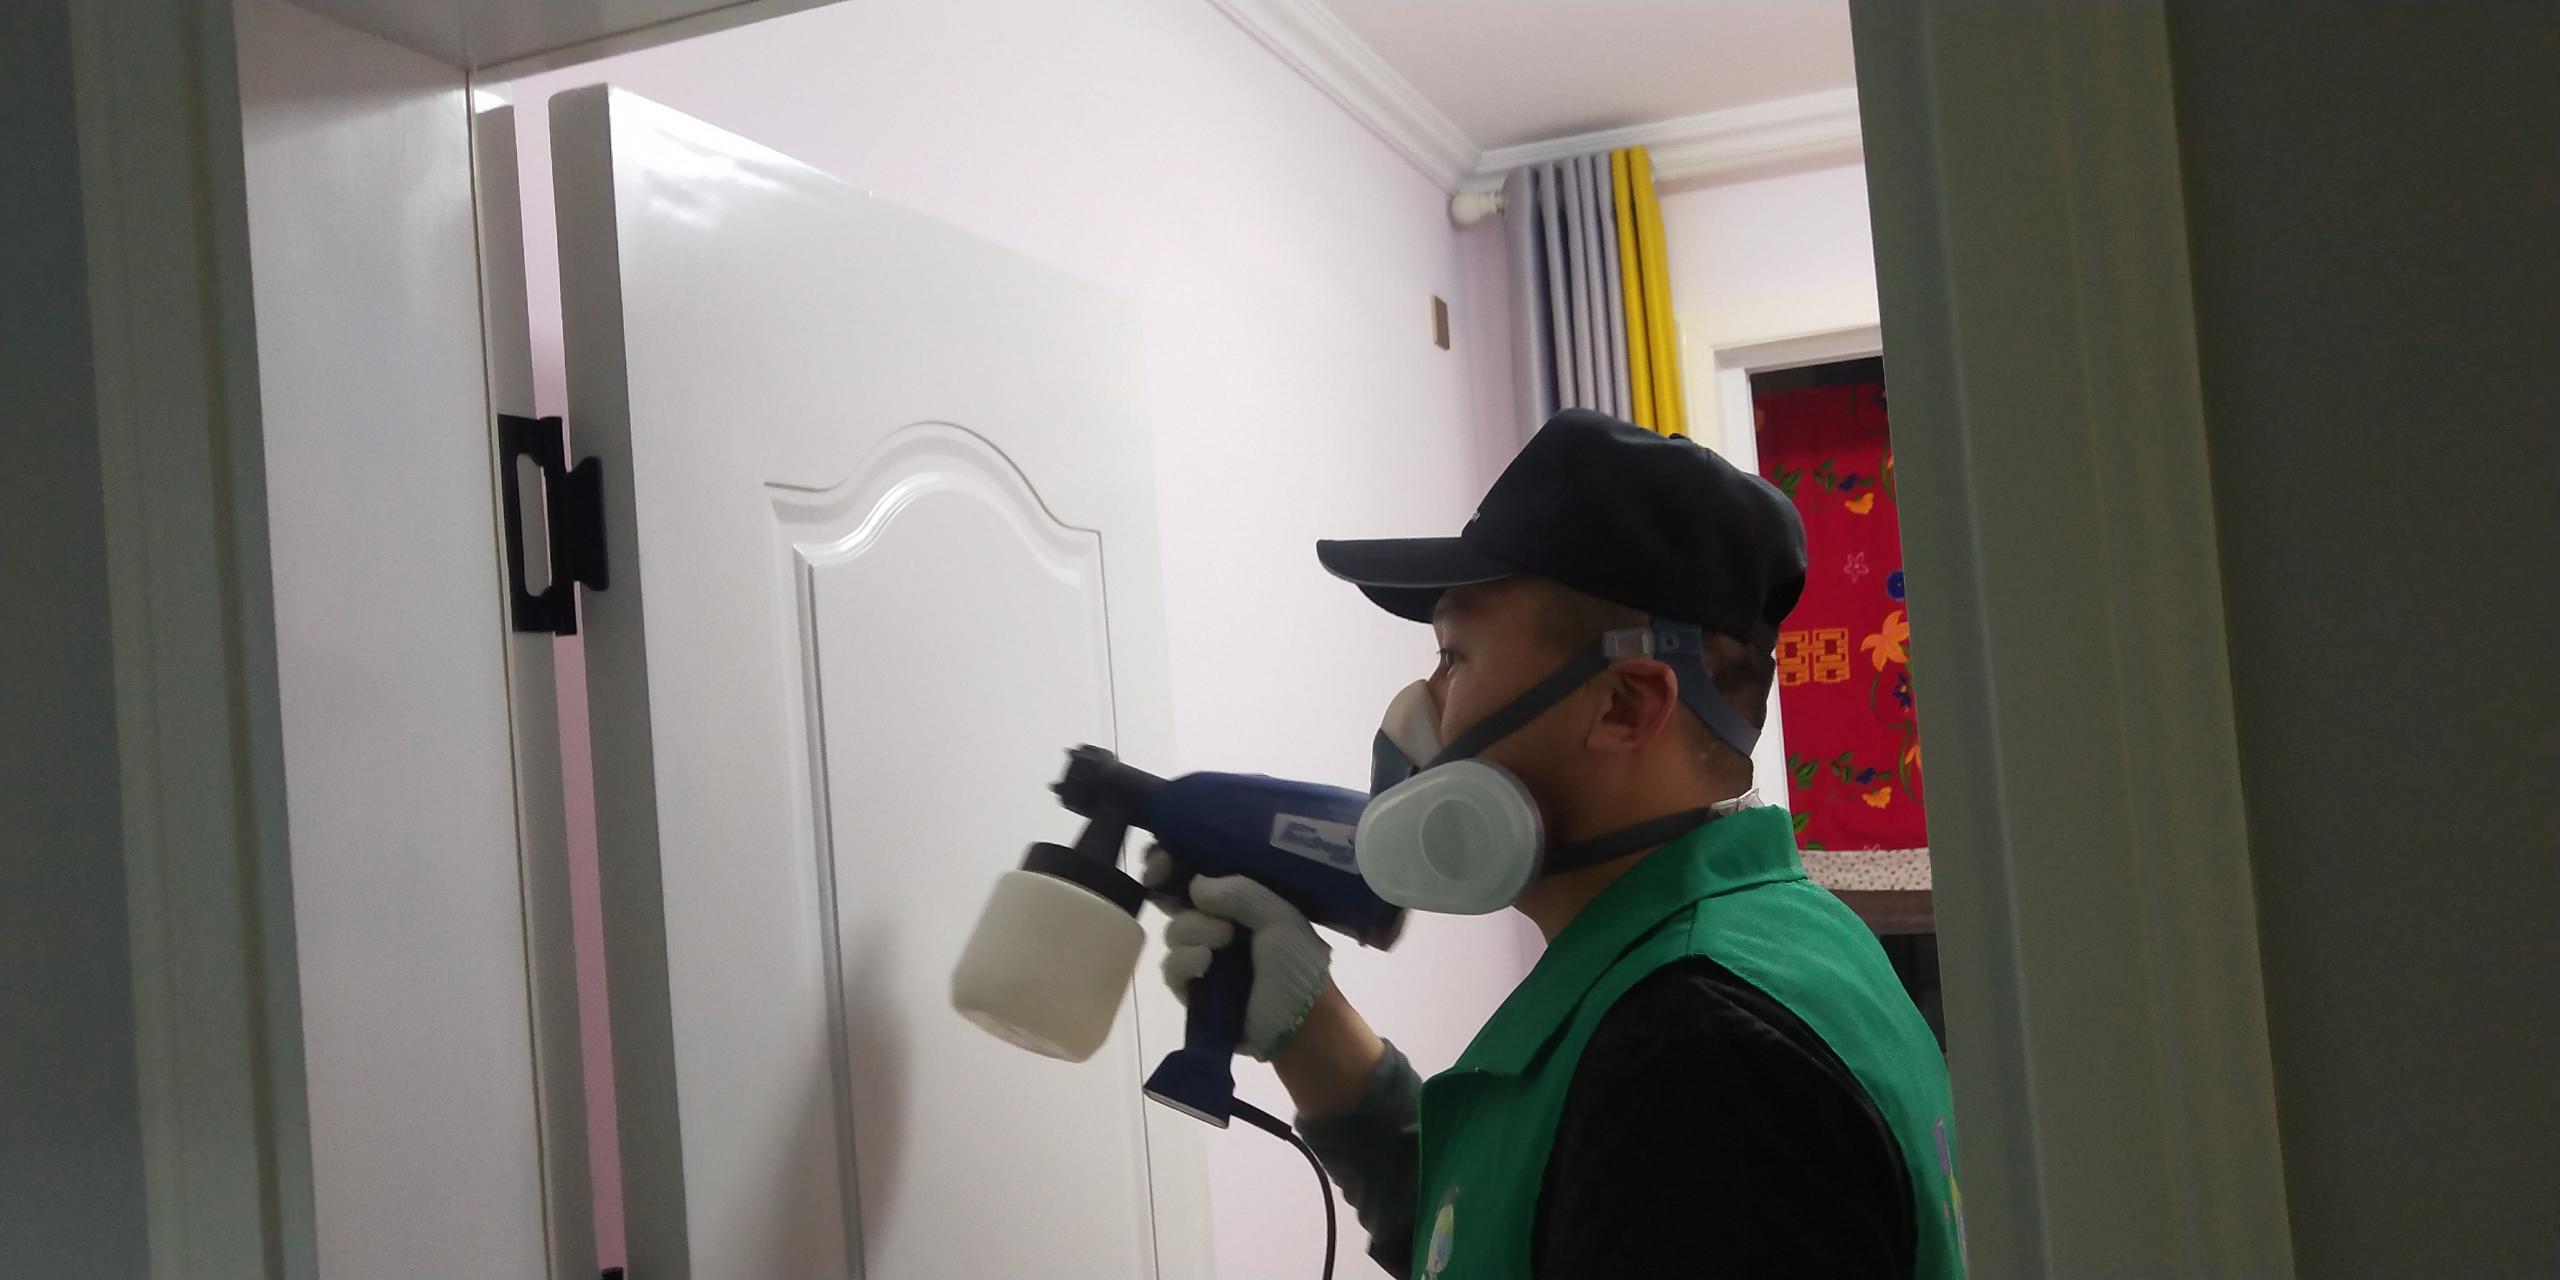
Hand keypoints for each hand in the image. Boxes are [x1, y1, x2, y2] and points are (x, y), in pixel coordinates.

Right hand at [1142, 847, 1333, 1060]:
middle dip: (1176, 895)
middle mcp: (1217, 924)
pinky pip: (1170, 967)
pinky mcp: (1191, 989)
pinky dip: (1185, 961)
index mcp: (1239, 901)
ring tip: (1225, 942)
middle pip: (1175, 899)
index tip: (1161, 862)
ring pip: (1173, 931)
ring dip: (1195, 931)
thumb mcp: (1279, 918)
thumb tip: (1194, 886)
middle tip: (1181, 890)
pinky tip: (1205, 964)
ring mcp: (1202, 956)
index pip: (1197, 875)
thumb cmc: (1299, 965)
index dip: (1172, 864)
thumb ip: (1239, 893)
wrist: (1302, 1024)